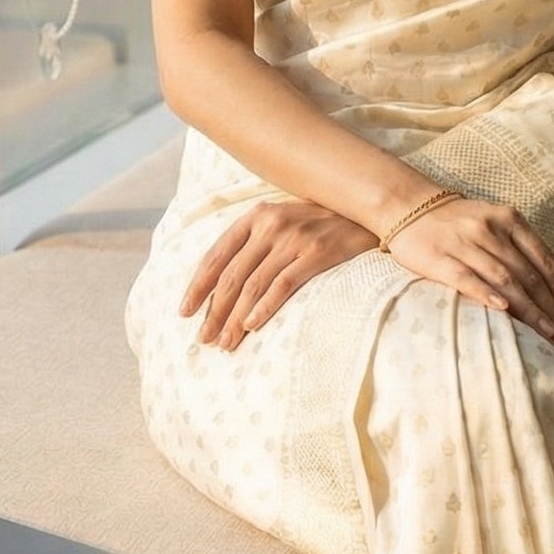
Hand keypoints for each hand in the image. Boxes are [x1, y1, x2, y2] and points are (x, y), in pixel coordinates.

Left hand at [183, 200, 377, 349]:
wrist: (368, 211)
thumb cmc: (320, 222)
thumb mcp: (282, 220)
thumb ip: (255, 242)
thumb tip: (224, 285)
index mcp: (256, 216)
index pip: (216, 256)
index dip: (198, 286)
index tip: (185, 312)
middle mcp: (271, 224)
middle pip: (232, 276)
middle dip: (215, 311)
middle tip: (205, 338)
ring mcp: (295, 238)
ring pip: (254, 285)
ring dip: (235, 318)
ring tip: (225, 342)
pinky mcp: (318, 252)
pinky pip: (284, 284)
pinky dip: (265, 307)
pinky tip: (252, 326)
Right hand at [391, 197, 553, 345]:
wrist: (409, 207)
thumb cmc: (459, 223)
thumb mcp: (495, 224)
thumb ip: (520, 249)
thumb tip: (553, 292)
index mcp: (511, 220)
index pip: (548, 262)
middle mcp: (492, 230)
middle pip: (531, 275)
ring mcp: (466, 243)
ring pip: (506, 280)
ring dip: (531, 310)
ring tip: (548, 334)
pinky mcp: (440, 258)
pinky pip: (467, 279)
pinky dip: (487, 295)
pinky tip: (504, 312)